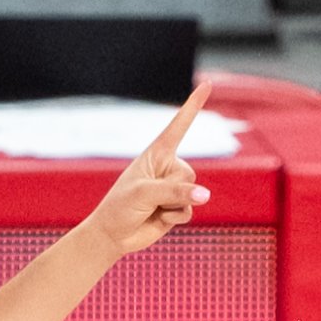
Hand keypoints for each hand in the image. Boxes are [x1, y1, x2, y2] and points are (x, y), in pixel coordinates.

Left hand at [83, 83, 213, 261]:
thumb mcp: (144, 194)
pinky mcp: (179, 206)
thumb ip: (175, 192)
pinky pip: (191, 209)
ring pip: (193, 193)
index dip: (193, 105)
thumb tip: (206, 196)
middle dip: (170, 190)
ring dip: (172, 205)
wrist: (113, 236)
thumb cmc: (120, 208)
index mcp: (156, 153)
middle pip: (188, 174)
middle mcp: (167, 167)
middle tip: (147, 198)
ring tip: (151, 208)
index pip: (179, 126)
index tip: (206, 84)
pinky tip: (158, 218)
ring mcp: (174, 187)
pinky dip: (175, 217)